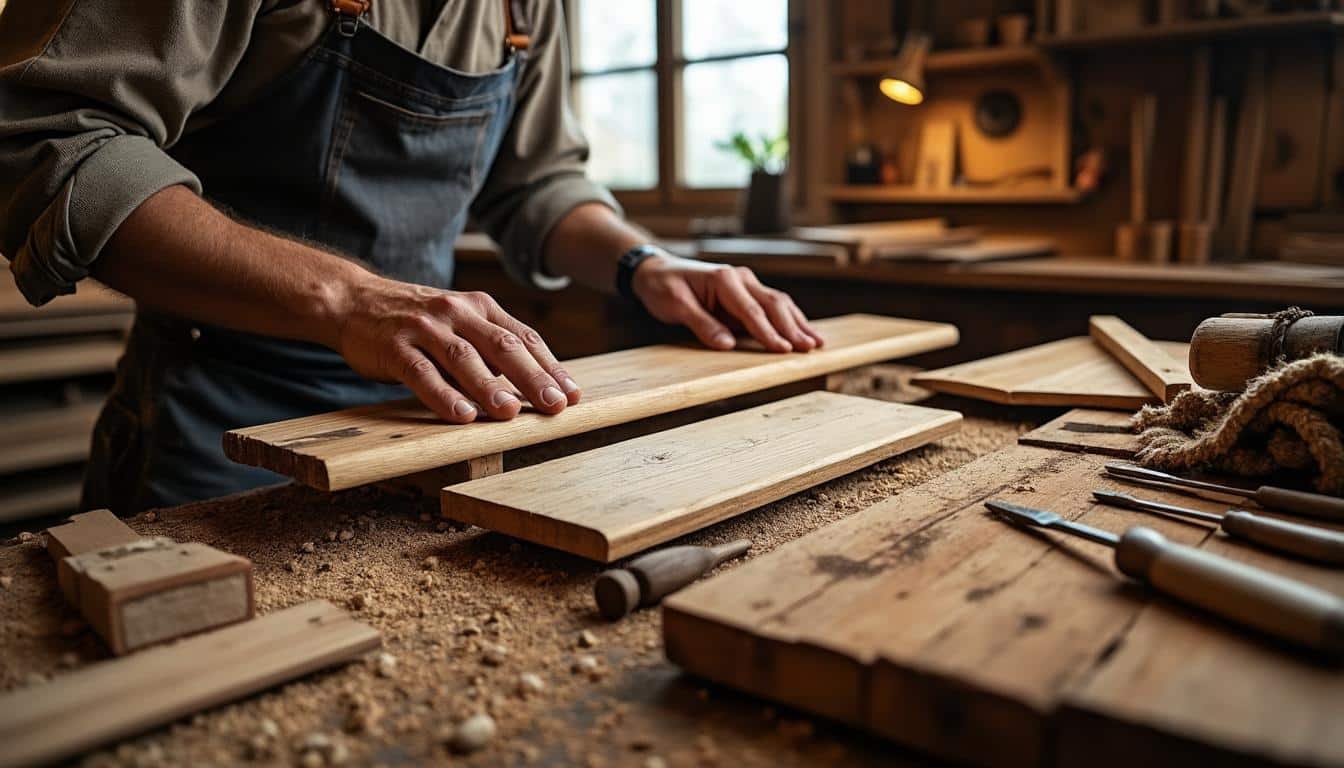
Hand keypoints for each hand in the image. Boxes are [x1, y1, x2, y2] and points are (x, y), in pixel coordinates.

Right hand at [335, 276, 579, 422]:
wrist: (353, 300)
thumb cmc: (417, 322)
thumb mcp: (459, 325)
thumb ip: (491, 350)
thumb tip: (534, 389)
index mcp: (481, 307)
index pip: (524, 338)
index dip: (551, 367)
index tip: (572, 395)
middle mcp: (457, 313)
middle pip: (502, 346)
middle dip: (533, 378)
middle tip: (555, 406)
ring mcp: (425, 328)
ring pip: (464, 358)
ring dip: (490, 386)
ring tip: (511, 412)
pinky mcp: (394, 346)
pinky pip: (421, 373)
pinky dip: (442, 395)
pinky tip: (461, 415)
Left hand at [631, 254, 824, 352]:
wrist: (657, 271)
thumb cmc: (664, 287)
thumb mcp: (676, 306)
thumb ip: (702, 324)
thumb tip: (727, 345)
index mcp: (724, 278)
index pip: (751, 310)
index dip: (768, 333)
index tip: (784, 350)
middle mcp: (741, 278)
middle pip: (774, 304)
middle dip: (793, 328)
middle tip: (809, 349)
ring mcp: (746, 284)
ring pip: (779, 303)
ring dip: (798, 323)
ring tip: (816, 343)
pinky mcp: (746, 293)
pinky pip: (772, 306)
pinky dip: (790, 319)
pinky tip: (803, 331)